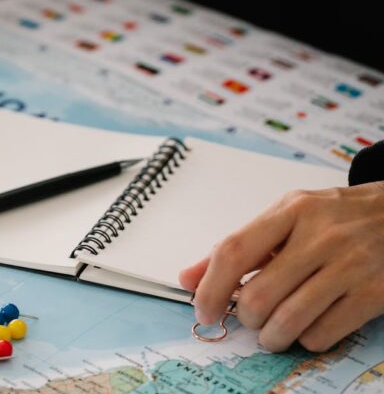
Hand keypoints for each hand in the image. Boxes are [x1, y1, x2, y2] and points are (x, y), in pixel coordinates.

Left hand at [180, 182, 383, 351]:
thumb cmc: (335, 218)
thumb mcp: (286, 217)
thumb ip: (236, 247)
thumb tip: (188, 279)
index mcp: (291, 211)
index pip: (233, 251)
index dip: (210, 288)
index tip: (203, 310)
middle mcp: (321, 236)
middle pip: (259, 294)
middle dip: (246, 318)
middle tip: (250, 318)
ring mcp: (351, 265)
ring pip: (288, 320)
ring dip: (270, 337)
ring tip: (272, 332)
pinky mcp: (375, 293)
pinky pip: (322, 334)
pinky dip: (305, 340)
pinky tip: (307, 327)